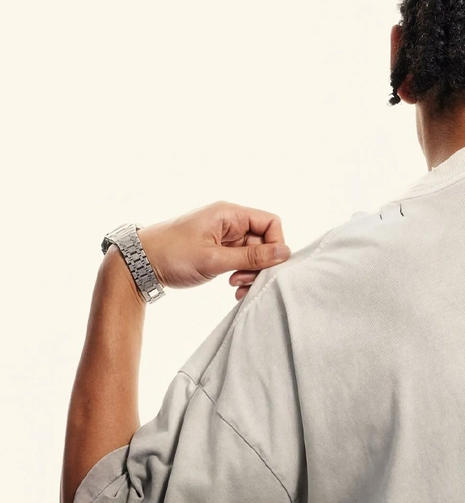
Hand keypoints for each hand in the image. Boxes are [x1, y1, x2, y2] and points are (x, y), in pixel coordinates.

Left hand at [137, 202, 290, 301]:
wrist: (140, 263)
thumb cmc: (172, 255)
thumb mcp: (214, 259)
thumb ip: (252, 257)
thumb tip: (285, 253)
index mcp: (229, 214)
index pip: (270, 223)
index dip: (275, 245)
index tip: (266, 267)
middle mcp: (229, 222)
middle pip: (263, 241)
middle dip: (260, 265)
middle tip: (243, 282)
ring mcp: (224, 237)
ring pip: (253, 255)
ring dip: (250, 273)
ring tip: (235, 287)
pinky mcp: (219, 250)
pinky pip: (241, 262)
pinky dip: (241, 276)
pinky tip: (232, 288)